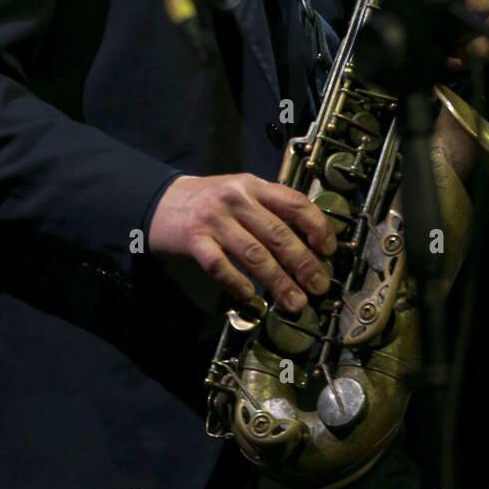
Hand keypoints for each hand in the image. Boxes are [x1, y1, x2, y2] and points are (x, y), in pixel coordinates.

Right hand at [147, 173, 337, 311]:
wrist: (161, 201)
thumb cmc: (210, 201)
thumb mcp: (242, 193)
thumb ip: (270, 209)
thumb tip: (309, 242)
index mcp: (254, 186)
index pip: (294, 202)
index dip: (317, 226)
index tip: (328, 250)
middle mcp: (236, 199)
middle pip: (277, 233)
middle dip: (303, 263)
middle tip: (317, 286)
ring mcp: (214, 219)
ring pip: (254, 253)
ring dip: (278, 281)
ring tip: (294, 302)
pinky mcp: (194, 240)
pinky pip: (220, 266)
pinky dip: (237, 283)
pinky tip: (250, 297)